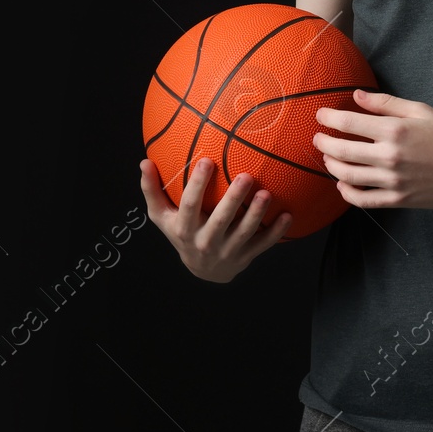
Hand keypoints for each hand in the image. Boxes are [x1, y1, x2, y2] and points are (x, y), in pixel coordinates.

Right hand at [138, 156, 290, 282]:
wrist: (202, 270)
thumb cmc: (181, 233)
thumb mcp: (162, 217)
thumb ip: (152, 190)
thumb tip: (143, 162)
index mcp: (185, 228)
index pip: (190, 205)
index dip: (197, 184)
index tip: (207, 161)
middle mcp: (206, 241)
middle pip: (220, 220)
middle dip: (233, 200)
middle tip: (245, 176)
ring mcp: (227, 252)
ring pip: (244, 233)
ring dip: (257, 214)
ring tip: (266, 193)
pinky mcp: (245, 257)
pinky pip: (263, 245)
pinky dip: (276, 232)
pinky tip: (288, 215)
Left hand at [312, 88, 432, 208]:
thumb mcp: (420, 110)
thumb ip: (386, 103)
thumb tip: (357, 95)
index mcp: (395, 130)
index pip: (349, 123)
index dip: (329, 118)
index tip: (321, 115)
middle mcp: (389, 156)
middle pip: (341, 151)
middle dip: (323, 143)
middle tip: (317, 138)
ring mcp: (392, 181)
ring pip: (347, 176)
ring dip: (330, 166)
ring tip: (328, 158)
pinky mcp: (397, 200)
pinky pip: (362, 200)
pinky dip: (347, 193)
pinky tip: (342, 184)